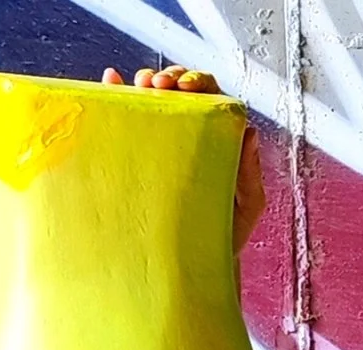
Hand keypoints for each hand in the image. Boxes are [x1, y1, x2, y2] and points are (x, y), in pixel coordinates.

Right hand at [102, 67, 265, 248]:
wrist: (196, 259)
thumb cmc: (226, 233)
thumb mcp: (247, 205)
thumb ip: (251, 171)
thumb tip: (249, 131)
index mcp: (219, 136)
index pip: (211, 96)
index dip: (199, 83)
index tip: (187, 88)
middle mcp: (191, 131)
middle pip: (180, 88)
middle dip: (169, 78)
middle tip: (159, 86)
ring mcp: (164, 138)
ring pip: (153, 97)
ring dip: (144, 81)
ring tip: (139, 86)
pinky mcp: (140, 148)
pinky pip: (128, 114)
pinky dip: (117, 93)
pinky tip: (110, 80)